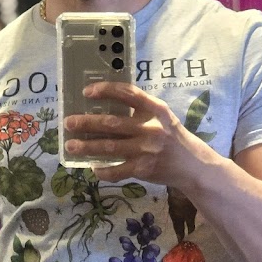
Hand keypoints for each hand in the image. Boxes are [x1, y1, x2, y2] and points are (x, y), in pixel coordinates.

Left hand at [63, 83, 206, 186]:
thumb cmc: (173, 139)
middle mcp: (150, 127)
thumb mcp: (163, 117)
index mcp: (155, 109)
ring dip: (87, 147)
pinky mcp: (144, 169)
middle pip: (112, 123)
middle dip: (86, 123)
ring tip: (71, 146)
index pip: (128, 94)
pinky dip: (104, 170)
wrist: (193, 166)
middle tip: (68, 123)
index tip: (86, 92)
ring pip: (110, 147)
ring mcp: (146, 149)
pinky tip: (93, 168)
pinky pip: (118, 170)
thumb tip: (108, 104)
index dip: (106, 90)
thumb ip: (141, 110)